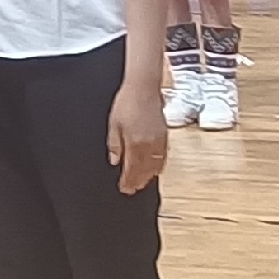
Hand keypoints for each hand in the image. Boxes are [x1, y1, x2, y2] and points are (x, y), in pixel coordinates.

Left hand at [107, 74, 167, 193]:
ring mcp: (159, 142)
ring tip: (141, 182)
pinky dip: (158, 166)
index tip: (124, 189)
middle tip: (131, 189)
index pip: (132, 169)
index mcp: (136, 144)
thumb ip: (114, 145)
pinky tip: (154, 168)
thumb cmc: (127, 103)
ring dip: (148, 176)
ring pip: (155, 166)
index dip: (128, 181)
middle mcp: (150, 146)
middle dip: (138, 182)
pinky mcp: (164, 136)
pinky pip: (162, 157)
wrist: (143, 89)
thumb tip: (114, 161)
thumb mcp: (113, 124)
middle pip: (145, 171)